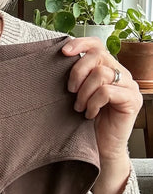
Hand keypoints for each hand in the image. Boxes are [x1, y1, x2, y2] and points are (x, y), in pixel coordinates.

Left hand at [62, 37, 142, 193]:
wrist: (100, 149)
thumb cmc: (85, 121)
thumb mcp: (78, 93)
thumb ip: (77, 76)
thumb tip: (60, 57)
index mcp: (108, 68)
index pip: (97, 44)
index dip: (81, 43)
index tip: (63, 52)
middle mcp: (122, 74)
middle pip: (98, 56)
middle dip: (78, 71)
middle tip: (70, 91)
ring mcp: (130, 87)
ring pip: (101, 74)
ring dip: (84, 91)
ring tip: (79, 107)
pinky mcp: (132, 100)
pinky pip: (107, 91)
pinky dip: (93, 102)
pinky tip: (89, 114)